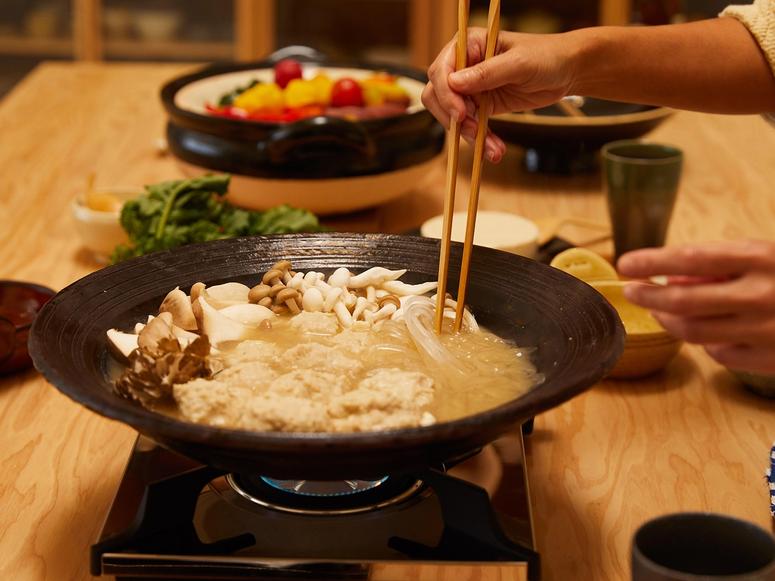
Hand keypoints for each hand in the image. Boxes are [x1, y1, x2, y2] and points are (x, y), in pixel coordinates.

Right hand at [422, 28, 576, 162]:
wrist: (566, 72)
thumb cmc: (547, 56)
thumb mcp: (519, 63)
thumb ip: (487, 72)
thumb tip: (454, 82)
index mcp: (469, 44)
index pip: (441, 70)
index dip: (446, 93)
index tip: (460, 113)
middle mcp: (464, 65)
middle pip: (438, 95)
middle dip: (453, 117)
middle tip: (472, 131)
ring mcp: (471, 87)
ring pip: (453, 116)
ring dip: (468, 134)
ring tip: (492, 149)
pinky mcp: (481, 105)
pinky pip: (470, 126)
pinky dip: (480, 140)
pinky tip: (493, 150)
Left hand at [617, 241, 774, 373]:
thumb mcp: (765, 257)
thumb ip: (722, 263)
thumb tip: (671, 278)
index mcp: (760, 258)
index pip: (691, 258)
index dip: (652, 262)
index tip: (625, 264)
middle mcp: (761, 294)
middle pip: (684, 301)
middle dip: (648, 296)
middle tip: (630, 291)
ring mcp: (766, 330)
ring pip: (694, 332)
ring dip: (668, 321)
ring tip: (657, 310)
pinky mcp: (771, 359)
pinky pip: (720, 355)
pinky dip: (704, 343)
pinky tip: (703, 332)